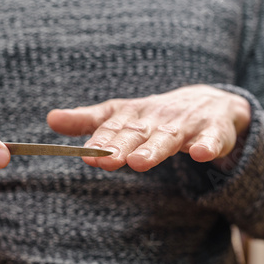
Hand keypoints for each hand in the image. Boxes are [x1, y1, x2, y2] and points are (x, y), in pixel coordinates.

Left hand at [47, 85, 250, 171]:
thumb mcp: (121, 115)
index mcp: (133, 114)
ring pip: (168, 137)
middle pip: (136, 133)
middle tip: (105, 161)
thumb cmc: (155, 115)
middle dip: (120, 146)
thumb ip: (89, 121)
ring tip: (139, 162)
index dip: (100, 140)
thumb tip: (51, 119)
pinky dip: (207, 145)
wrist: (208, 102)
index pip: (113, 127)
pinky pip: (211, 138)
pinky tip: (200, 154)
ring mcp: (185, 123)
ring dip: (154, 149)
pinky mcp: (213, 130)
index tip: (86, 154)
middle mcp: (156, 117)